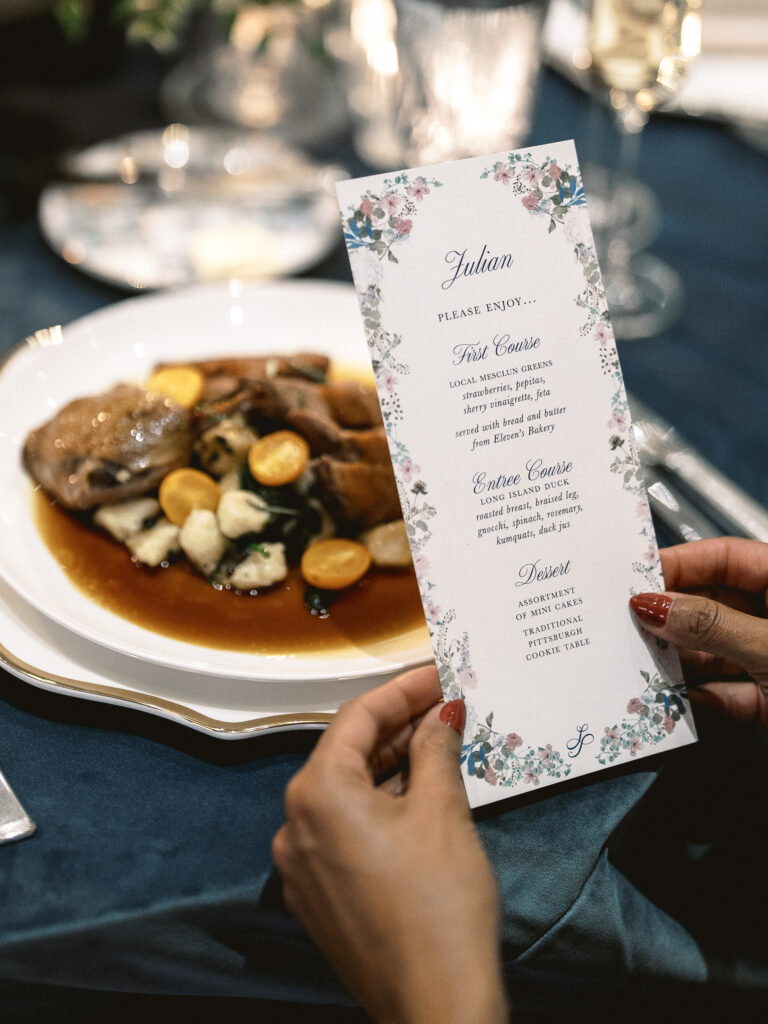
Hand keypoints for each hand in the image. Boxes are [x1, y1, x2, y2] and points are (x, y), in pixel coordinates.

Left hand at [272, 665, 508, 1023]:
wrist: (435, 1005)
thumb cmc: (437, 910)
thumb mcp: (443, 811)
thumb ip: (435, 749)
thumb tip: (440, 714)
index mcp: (316, 794)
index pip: (357, 718)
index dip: (402, 690)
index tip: (436, 675)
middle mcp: (294, 825)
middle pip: (348, 754)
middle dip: (398, 727)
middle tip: (443, 707)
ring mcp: (302, 865)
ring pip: (346, 793)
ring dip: (391, 767)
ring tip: (438, 747)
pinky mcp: (318, 895)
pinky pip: (344, 830)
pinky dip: (378, 806)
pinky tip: (418, 797)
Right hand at [629, 537, 767, 724]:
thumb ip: (711, 625)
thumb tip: (652, 606)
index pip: (726, 558)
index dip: (680, 564)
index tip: (633, 577)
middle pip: (716, 605)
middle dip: (673, 618)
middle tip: (626, 621)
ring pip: (718, 651)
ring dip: (680, 660)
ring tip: (638, 660)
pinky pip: (730, 692)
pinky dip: (702, 696)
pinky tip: (671, 698)